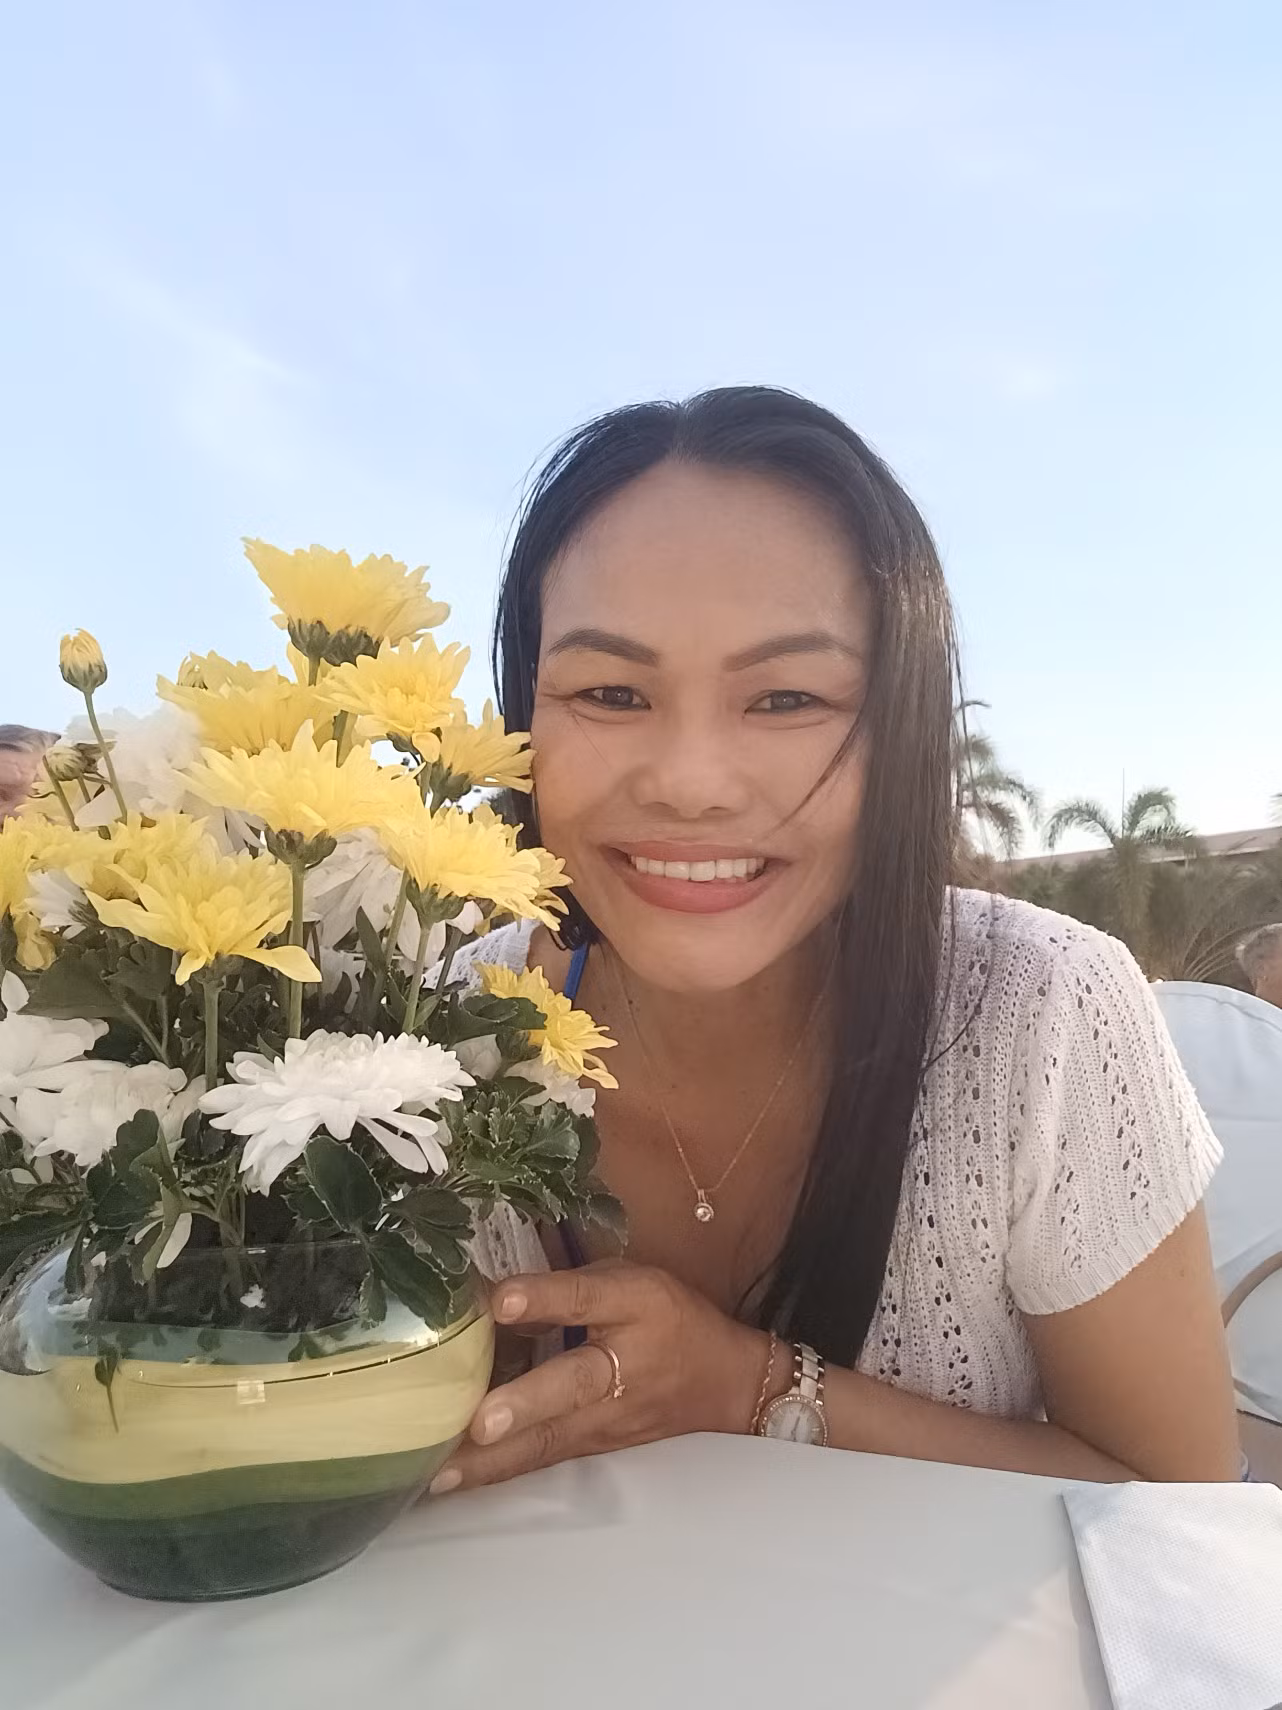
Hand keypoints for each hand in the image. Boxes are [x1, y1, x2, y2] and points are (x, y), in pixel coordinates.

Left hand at [430, 1262, 769, 1492]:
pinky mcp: (594, 1450)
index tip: (501, 1302)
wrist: (725, 1383)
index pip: (586, 1298)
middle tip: (481, 1421)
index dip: (545, 1298)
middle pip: (572, 1384)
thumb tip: (488, 1293)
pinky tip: (452, 1480)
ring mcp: (608, 1418)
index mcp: (636, 1306)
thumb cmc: (668, 1317)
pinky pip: (544, 1458)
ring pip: (550, 1438)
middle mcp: (623, 1366)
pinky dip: (499, 1471)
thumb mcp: (629, 1282)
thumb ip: (566, 1287)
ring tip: (442, 1470)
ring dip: (496, 1456)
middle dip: (525, 1403)